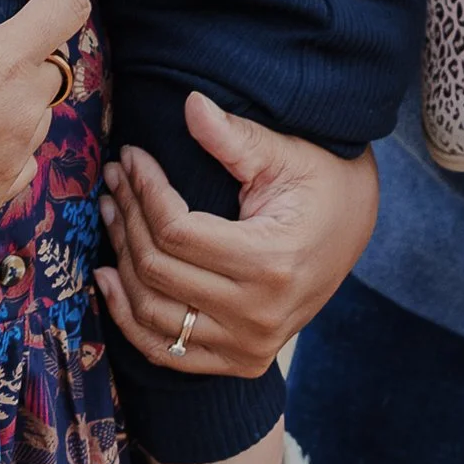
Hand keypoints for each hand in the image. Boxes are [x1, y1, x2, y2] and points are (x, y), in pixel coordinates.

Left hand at [95, 97, 379, 374]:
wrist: (353, 229)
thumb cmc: (321, 184)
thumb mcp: (284, 155)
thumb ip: (234, 137)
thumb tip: (190, 104)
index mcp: (270, 263)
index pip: (177, 231)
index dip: (144, 190)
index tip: (131, 157)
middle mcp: (258, 315)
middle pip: (158, 270)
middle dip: (126, 216)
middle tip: (115, 177)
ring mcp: (250, 346)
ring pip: (154, 313)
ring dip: (120, 262)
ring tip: (111, 214)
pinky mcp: (242, 360)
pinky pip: (167, 352)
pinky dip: (130, 320)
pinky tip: (110, 281)